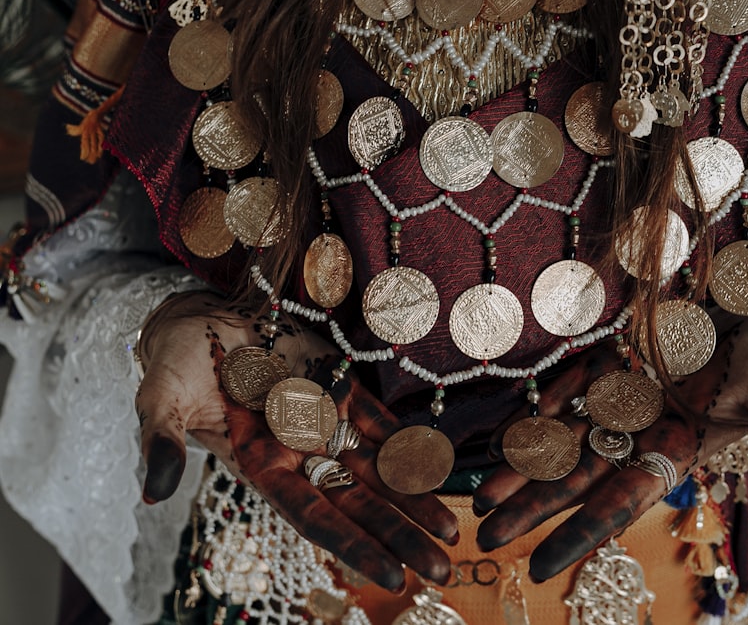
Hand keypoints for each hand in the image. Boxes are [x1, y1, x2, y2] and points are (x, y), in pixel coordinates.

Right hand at [134, 291, 457, 591]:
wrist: (204, 314)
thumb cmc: (177, 359)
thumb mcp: (161, 401)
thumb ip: (165, 444)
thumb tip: (151, 492)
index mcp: (261, 466)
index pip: (315, 516)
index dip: (354, 546)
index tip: (391, 578)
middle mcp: (300, 454)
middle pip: (359, 505)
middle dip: (400, 538)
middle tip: (442, 572)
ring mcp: (326, 424)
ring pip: (379, 472)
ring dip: (415, 503)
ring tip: (451, 535)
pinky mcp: (343, 392)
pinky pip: (384, 426)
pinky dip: (412, 448)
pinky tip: (441, 472)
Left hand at [473, 308, 747, 581]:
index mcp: (676, 453)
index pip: (620, 503)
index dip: (579, 535)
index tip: (538, 568)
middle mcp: (640, 435)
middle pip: (577, 479)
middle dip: (532, 509)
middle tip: (486, 537)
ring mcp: (620, 403)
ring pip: (562, 442)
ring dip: (521, 469)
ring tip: (479, 499)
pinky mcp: (609, 367)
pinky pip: (567, 393)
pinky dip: (540, 411)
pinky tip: (508, 433)